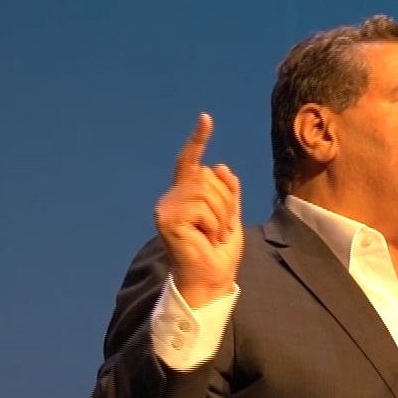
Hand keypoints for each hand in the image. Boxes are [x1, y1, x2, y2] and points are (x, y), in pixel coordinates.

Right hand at [154, 113, 242, 306]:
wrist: (212, 278)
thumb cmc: (220, 252)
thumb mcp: (231, 217)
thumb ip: (228, 192)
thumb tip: (221, 165)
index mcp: (186, 195)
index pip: (190, 162)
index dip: (197, 140)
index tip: (206, 119)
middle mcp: (172, 197)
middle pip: (207, 177)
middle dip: (225, 203)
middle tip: (220, 229)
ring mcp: (166, 207)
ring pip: (205, 191)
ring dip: (220, 216)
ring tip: (214, 235)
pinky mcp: (166, 218)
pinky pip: (200, 207)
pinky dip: (212, 223)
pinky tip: (206, 238)